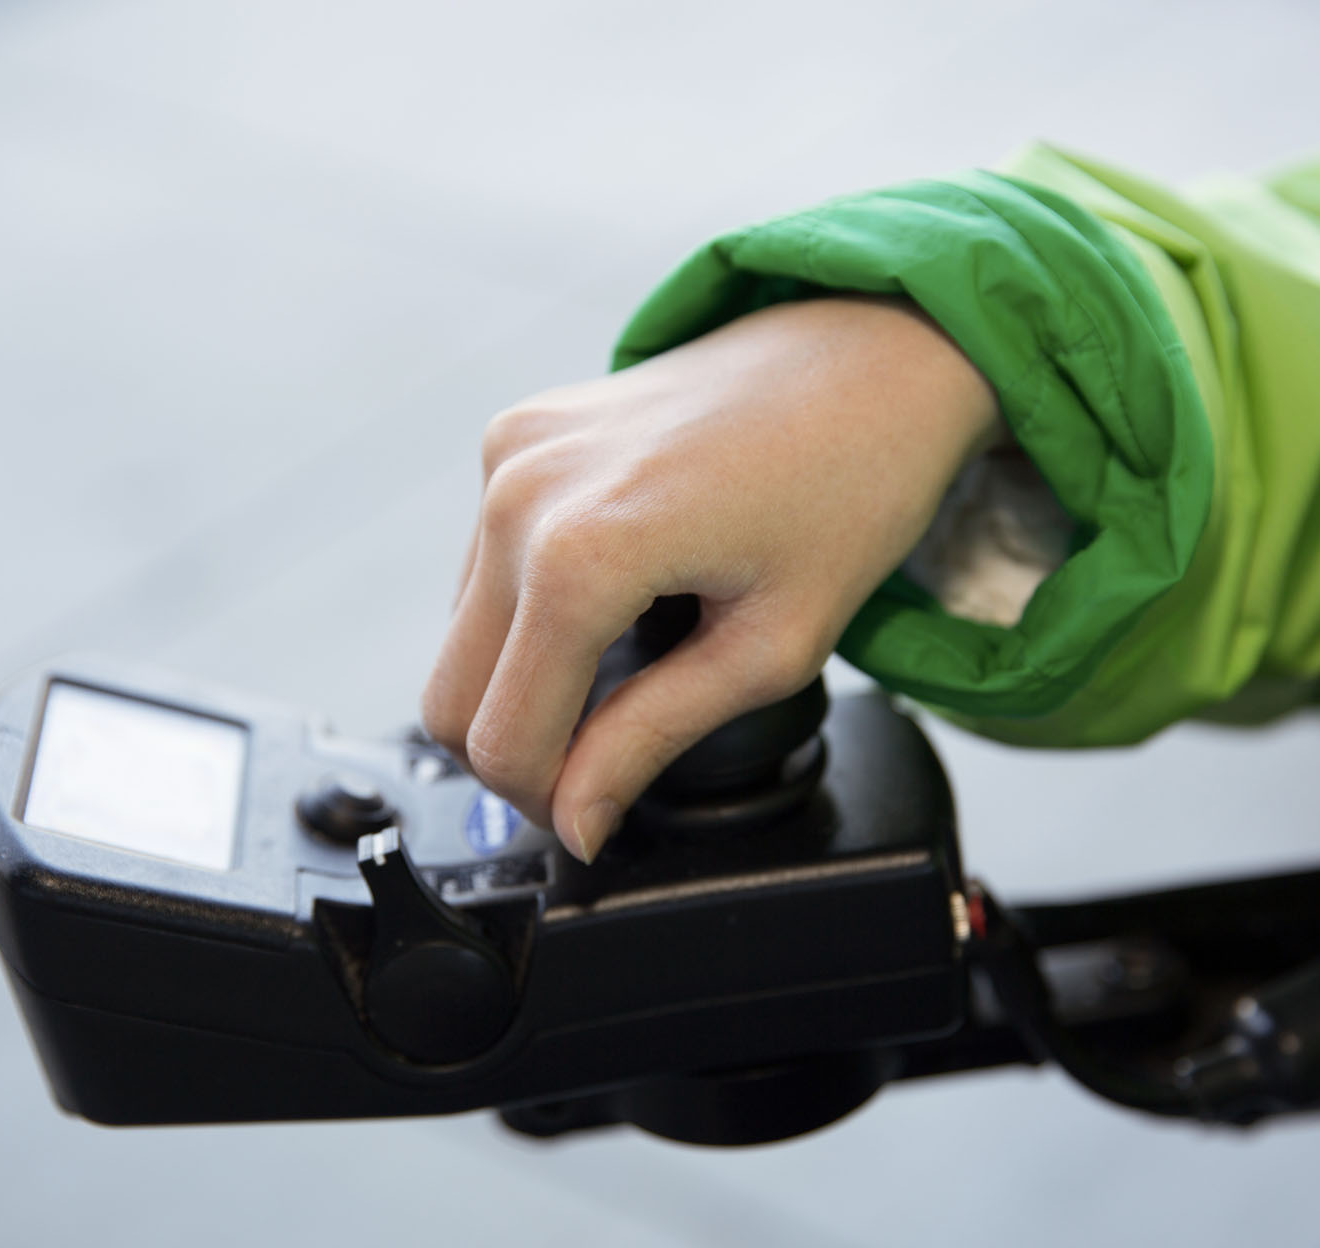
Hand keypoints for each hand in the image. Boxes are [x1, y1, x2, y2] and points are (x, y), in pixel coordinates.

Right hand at [422, 295, 999, 860]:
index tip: (597, 816)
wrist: (868, 353)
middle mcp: (522, 495)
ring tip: (628, 672)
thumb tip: (578, 821)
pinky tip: (613, 602)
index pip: (503, 738)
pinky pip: (482, 565)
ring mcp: (509, 455)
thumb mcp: (767, 647)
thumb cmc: (848, 486)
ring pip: (458, 636)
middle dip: (519, 753)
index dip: (547, 801)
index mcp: (581, 552)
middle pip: (451, 696)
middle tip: (601, 767)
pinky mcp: (514, 435)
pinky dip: (526, 611)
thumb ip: (651, 738)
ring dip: (522, 680)